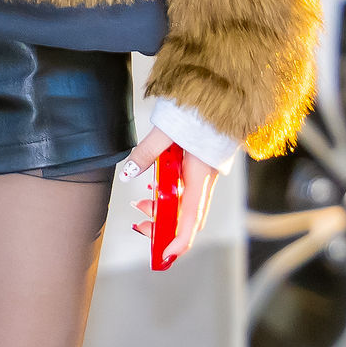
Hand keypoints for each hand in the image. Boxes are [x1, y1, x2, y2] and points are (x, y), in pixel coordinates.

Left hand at [119, 124, 217, 261]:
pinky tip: (155, 184)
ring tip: (141, 204)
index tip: (164, 254)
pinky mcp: (204, 163)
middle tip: (140, 225)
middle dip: (165, 227)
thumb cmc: (194, 111)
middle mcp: (206, 178)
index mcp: (199, 175)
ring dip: (165, 209)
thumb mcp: (163, 132)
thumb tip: (127, 174)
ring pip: (187, 202)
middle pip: (188, 216)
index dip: (179, 241)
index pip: (190, 219)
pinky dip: (172, 194)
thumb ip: (145, 154)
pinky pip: (189, 188)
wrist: (218, 92)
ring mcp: (207, 172)